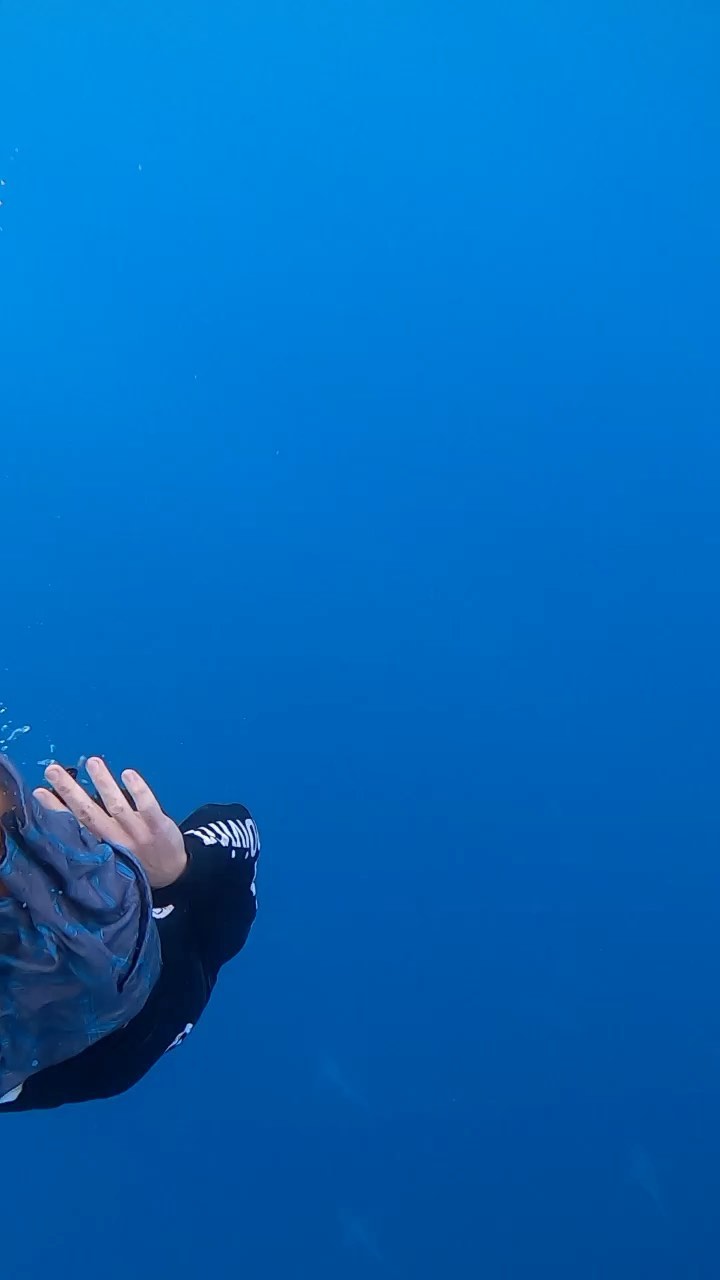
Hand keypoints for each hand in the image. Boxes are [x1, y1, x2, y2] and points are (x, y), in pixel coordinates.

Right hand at [34, 757, 187, 889]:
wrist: (172, 874)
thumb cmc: (134, 859)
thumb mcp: (109, 852)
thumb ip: (93, 831)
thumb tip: (70, 804)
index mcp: (100, 845)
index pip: (75, 825)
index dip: (55, 809)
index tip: (38, 791)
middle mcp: (115, 840)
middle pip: (89, 813)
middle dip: (69, 791)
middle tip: (52, 770)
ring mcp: (138, 834)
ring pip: (117, 806)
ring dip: (103, 783)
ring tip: (91, 762)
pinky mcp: (159, 828)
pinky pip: (147, 807)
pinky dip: (137, 791)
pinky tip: (127, 774)